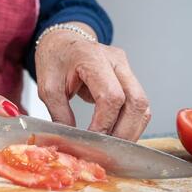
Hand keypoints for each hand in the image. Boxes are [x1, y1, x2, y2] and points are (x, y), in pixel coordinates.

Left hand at [36, 29, 150, 141]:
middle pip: (136, 102)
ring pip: (143, 105)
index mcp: (93, 58)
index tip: (93, 141)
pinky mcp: (130, 78)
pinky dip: (132, 123)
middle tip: (108, 150)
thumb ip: (60, 114)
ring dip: (131, 130)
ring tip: (113, 145)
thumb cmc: (55, 60)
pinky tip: (118, 134)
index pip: (112, 96)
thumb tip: (75, 142)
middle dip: (125, 132)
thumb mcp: (48, 87)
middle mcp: (117, 61)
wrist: (64, 41)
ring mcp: (127, 69)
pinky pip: (140, 105)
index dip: (105, 124)